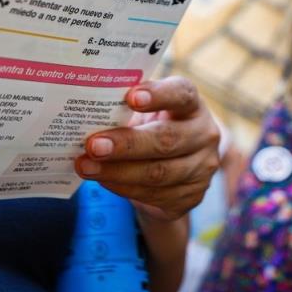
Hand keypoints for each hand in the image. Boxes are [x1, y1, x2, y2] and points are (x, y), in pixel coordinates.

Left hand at [75, 76, 219, 221]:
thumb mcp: (144, 112)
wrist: (172, 167)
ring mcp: (202, 168)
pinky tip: (103, 180)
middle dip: (126, 144)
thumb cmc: (151, 127)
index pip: (181, 94)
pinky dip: (123, 188)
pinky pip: (154, 195)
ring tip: (86, 167)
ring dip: (118, 172)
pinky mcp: (192, 197)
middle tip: (93, 145)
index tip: (130, 97)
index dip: (158, 95)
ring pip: (159, 173)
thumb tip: (87, 114)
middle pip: (167, 140)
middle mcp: (204, 134)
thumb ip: (124, 109)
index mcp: (192, 104)